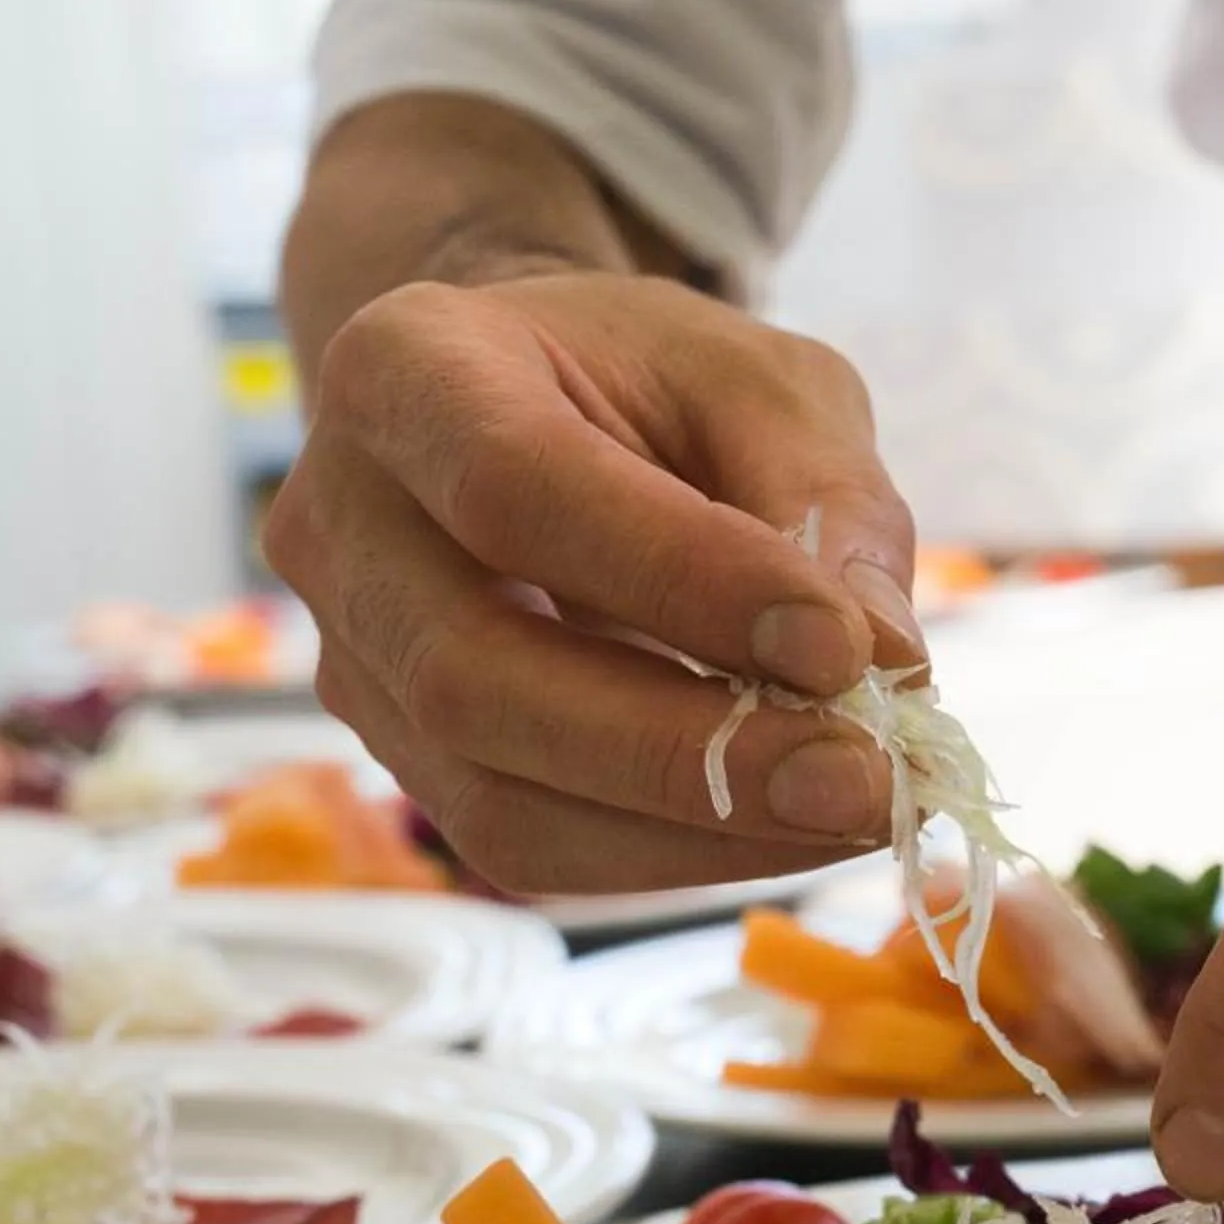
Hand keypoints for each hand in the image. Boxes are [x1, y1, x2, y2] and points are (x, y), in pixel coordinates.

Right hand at [264, 272, 922, 893]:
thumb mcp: (764, 383)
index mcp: (407, 369)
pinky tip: (791, 823)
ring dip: (695, 829)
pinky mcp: (408, 760)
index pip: (516, 486)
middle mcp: (337, 522)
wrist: (542, 411)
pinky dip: (678, 854)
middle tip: (866, 777)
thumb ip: (825, 496)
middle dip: (687, 748)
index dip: (679, 579)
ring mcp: (355, 659)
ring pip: (497, 796)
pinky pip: (532, 844)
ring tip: (856, 808)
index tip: (843, 646)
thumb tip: (885, 660)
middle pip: (476, 675)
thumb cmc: (654, 385)